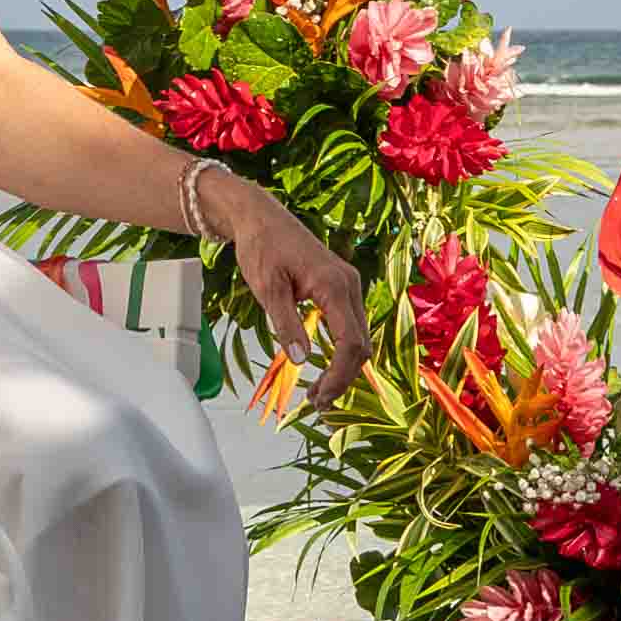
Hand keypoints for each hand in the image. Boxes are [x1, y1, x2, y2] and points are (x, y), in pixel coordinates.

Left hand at [210, 183, 360, 378]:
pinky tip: (323, 365)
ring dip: (343, 367)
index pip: (350, 342)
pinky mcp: (341, 287)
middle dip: (342, 377)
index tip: (321, 397)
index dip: (339, 375)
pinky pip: (351, 326)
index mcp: (334, 285)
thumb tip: (301, 360)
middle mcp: (349, 284)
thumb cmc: (261, 246)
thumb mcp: (267, 288)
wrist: (260, 216)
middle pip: (361, 344)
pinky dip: (341, 351)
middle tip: (316, 403)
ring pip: (359, 337)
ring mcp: (348, 285)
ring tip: (317, 392)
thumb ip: (285, 324)